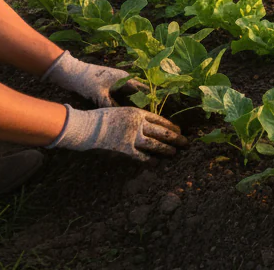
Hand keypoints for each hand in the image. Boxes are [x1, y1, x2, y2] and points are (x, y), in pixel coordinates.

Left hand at [42, 51, 141, 106]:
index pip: (141, 89)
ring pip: (128, 93)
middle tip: (144, 115)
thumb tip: (120, 116)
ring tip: (133, 115)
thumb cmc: (87, 81)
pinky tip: (120, 111)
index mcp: (124, 78)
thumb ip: (111, 105)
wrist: (71, 72)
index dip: (147, 99)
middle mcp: (122, 79)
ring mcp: (115, 81)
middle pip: (136, 91)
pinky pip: (119, 94)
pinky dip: (121, 101)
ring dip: (130, 102)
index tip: (152, 109)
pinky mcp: (108, 85)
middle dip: (140, 102)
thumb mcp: (99, 95)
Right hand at [48, 106, 187, 160]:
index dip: (171, 125)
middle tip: (186, 142)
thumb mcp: (122, 112)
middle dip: (176, 137)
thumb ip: (135, 118)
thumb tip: (146, 125)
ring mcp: (131, 136)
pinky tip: (156, 162)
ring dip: (166, 149)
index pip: (160, 119)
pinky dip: (150, 159)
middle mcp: (137, 124)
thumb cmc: (101, 118)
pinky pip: (141, 156)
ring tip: (175, 153)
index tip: (180, 129)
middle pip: (162, 131)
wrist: (86, 126)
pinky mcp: (124, 149)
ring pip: (155, 143)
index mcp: (137, 113)